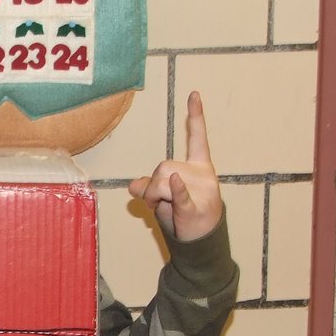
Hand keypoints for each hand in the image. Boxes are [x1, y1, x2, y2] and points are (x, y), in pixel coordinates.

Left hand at [127, 90, 222, 240]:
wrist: (200, 241)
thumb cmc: (183, 216)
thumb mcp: (164, 196)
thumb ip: (149, 185)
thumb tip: (133, 185)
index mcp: (198, 166)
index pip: (197, 138)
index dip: (195, 116)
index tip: (194, 94)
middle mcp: (201, 174)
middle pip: (163, 165)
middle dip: (152, 183)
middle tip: (155, 201)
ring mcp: (201, 191)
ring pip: (162, 180)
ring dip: (152, 195)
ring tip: (161, 207)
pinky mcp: (195, 208)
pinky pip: (180, 195)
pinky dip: (175, 191)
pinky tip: (175, 182)